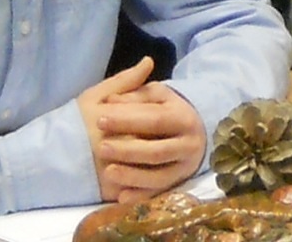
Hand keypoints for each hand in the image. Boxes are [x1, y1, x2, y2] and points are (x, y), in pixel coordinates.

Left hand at [78, 58, 208, 202]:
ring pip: (158, 177)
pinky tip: (121, 197)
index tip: (100, 119)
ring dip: (132, 176)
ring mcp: (184, 167)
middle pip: (157, 151)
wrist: (192, 131)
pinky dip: (139, 197)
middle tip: (101, 147)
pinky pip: (157, 194)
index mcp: (183, 117)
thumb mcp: (156, 95)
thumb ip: (134, 95)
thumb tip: (112, 101)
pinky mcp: (177, 183)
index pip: (154, 119)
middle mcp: (188, 144)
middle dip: (128, 150)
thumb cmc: (165, 109)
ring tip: (108, 172)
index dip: (127, 120)